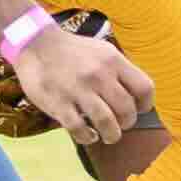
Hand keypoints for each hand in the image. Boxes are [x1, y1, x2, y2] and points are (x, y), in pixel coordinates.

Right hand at [0, 16, 153, 148]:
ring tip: (108, 135)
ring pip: (107, 124)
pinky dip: (88, 137)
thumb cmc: (73, 51)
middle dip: (127, 123)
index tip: (138, 109)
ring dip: (111, 135)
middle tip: (120, 124)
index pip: (144, 88)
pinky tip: (88, 134)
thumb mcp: (102, 51)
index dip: (145, 105)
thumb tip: (137, 98)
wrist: (35, 44)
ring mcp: (78, 90)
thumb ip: (120, 71)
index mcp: (112, 60)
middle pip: (127, 111)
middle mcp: (98, 75)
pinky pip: (80, 130)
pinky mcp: (59, 104)